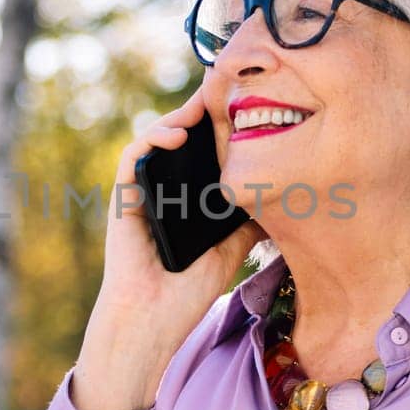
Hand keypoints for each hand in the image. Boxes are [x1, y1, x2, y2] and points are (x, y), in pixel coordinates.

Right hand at [72, 84, 268, 409]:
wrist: (153, 321)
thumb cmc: (187, 292)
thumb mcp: (231, 248)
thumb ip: (249, 221)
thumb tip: (287, 196)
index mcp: (185, 199)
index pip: (202, 151)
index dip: (220, 126)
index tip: (247, 104)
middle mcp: (162, 190)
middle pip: (181, 138)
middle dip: (203, 111)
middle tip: (229, 88)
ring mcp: (141, 192)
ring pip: (156, 139)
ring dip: (179, 116)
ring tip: (205, 103)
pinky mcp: (123, 198)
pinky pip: (133, 157)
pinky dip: (152, 138)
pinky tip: (178, 133)